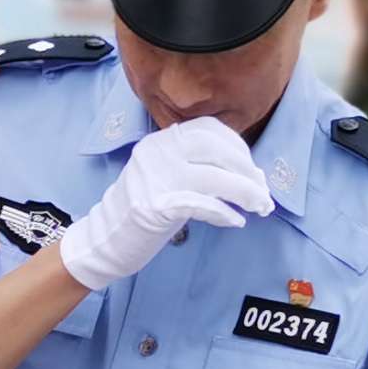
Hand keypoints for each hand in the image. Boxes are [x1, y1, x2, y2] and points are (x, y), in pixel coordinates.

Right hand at [56, 117, 271, 289]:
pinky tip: (236, 221)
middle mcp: (156, 152)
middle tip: (263, 192)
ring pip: (214, 177)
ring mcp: (154, 177)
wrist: (104, 239)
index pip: (209, 129)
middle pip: (216, 148)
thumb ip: (202, 169)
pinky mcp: (154, 206)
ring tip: (260, 208)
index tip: (252, 169)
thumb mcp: (169, 178)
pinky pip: (201, 204)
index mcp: (160, 140)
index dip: (238, 147)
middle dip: (247, 169)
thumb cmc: (145, 211)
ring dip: (244, 192)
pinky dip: (224, 213)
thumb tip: (253, 175)